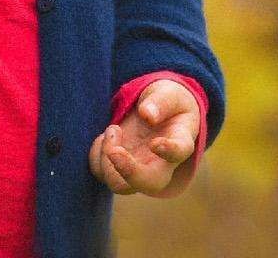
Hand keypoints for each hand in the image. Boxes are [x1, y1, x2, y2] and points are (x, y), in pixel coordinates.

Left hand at [89, 79, 199, 198]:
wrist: (158, 112)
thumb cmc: (168, 102)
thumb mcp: (169, 93)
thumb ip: (161, 102)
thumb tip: (147, 115)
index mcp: (180, 141)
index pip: (179, 152)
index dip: (169, 151)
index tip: (155, 143)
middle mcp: (161, 163)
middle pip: (149, 183)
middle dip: (128, 172)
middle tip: (114, 150)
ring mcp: (139, 168)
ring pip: (121, 184)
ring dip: (107, 161)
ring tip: (113, 129)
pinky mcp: (119, 167)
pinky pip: (102, 173)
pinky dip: (97, 156)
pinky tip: (105, 137)